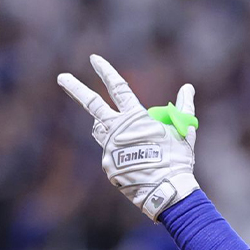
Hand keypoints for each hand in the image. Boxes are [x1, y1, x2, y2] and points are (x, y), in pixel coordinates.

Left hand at [57, 55, 199, 219]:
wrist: (166, 190)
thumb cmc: (177, 160)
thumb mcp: (183, 131)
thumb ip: (184, 107)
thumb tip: (188, 87)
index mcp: (135, 118)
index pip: (118, 88)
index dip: (105, 72)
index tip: (94, 59)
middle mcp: (117, 130)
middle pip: (92, 104)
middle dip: (75, 88)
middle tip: (62, 77)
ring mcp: (109, 147)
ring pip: (99, 129)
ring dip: (104, 125)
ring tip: (120, 132)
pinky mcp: (107, 164)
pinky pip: (112, 153)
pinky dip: (122, 154)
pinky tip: (137, 164)